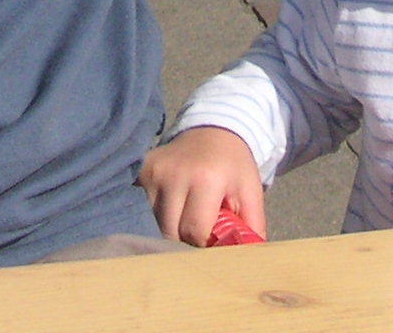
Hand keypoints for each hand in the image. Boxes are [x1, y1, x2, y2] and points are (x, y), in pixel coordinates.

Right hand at [139, 126, 265, 246]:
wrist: (213, 130)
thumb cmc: (233, 167)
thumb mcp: (251, 193)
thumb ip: (251, 228)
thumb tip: (245, 262)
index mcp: (207, 178)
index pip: (195, 232)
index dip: (204, 243)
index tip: (212, 239)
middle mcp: (175, 173)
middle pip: (170, 232)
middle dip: (185, 240)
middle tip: (199, 230)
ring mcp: (153, 171)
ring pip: (154, 223)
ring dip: (169, 228)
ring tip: (185, 214)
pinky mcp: (140, 170)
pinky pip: (142, 208)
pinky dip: (154, 215)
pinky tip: (170, 206)